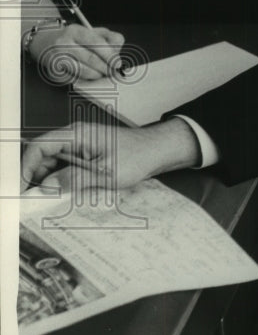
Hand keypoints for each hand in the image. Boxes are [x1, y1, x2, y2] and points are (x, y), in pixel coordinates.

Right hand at [21, 119, 201, 192]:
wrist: (159, 152)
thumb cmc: (138, 155)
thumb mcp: (104, 172)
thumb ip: (73, 179)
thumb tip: (46, 187)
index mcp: (77, 134)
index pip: (39, 147)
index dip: (25, 167)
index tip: (21, 188)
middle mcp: (75, 137)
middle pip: (42, 157)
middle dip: (36, 178)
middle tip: (36, 200)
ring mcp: (80, 146)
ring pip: (53, 164)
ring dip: (51, 182)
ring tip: (53, 199)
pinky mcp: (86, 156)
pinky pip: (65, 168)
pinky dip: (62, 181)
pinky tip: (66, 194)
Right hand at [27, 24, 125, 80]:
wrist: (45, 43)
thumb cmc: (74, 39)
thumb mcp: (93, 32)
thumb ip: (109, 38)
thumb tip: (117, 51)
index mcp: (75, 31)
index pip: (97, 43)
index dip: (110, 55)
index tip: (118, 63)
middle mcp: (63, 43)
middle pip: (91, 59)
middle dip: (106, 68)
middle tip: (112, 71)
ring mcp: (56, 58)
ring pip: (83, 71)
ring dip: (97, 75)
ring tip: (101, 73)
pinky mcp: (53, 72)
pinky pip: (75, 79)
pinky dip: (85, 79)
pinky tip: (87, 75)